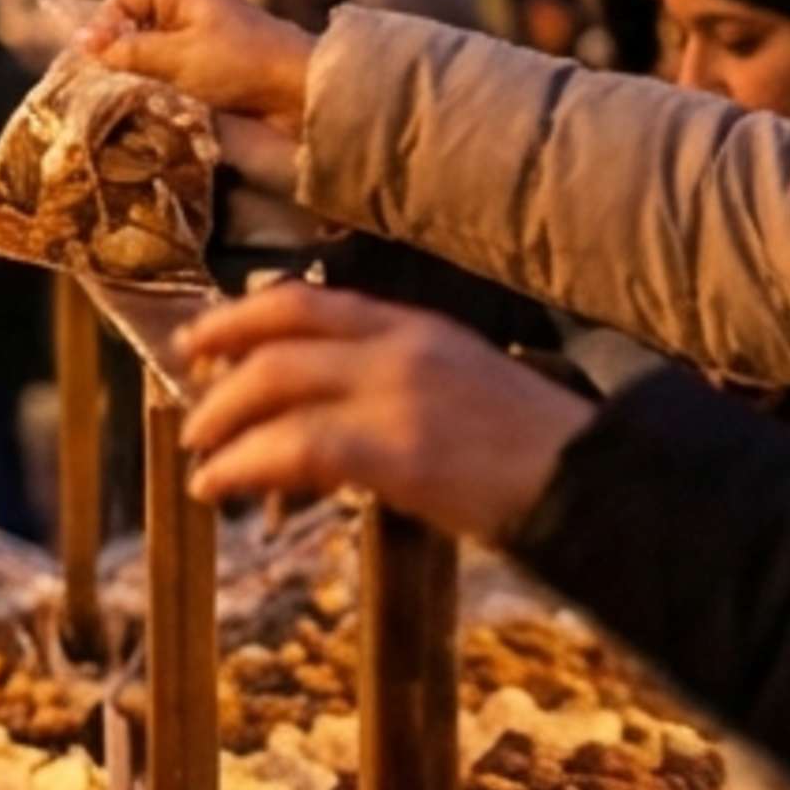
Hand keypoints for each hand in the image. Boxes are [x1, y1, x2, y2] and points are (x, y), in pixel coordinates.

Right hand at [83, 0, 311, 189]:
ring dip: (138, 74)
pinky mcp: (206, 64)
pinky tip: (153, 100)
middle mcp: (187, 7)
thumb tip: (80, 42)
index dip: (103, 29)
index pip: (121, 2)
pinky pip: (166, 70)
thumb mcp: (175, 56)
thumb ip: (126, 50)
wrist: (298, 92)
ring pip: (147, 52)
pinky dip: (156, 85)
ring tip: (131, 94)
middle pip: (132, 27)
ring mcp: (197, 37)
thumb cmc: (239, 64)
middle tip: (106, 82)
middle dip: (118, 54)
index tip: (92, 61)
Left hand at [176, 285, 592, 539]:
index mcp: (416, 325)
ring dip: (221, 425)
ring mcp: (397, 394)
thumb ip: (390, 383)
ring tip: (201, 460)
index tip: (198, 341)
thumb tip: (313, 410)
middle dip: (217, 377)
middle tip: (189, 413)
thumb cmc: (534, 450)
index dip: (238, 318)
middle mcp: (400, 346)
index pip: (305, 301)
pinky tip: (219, 488)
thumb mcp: (461, 387)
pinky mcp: (397, 450)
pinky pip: (292, 448)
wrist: (599, 483)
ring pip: (273, 388)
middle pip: (276, 342)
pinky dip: (241, 467)